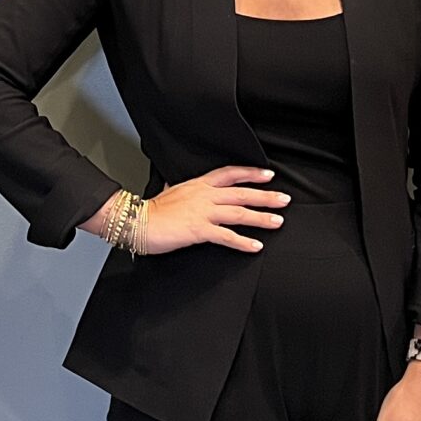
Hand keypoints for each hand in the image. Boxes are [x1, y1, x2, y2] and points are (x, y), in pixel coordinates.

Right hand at [83, 167, 287, 254]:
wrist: (136, 221)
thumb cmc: (150, 210)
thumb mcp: (167, 192)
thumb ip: (176, 189)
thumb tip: (173, 185)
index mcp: (198, 185)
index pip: (229, 174)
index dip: (250, 173)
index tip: (267, 175)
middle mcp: (204, 195)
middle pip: (241, 193)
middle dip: (265, 196)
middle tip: (284, 199)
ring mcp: (203, 211)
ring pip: (239, 212)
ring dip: (261, 218)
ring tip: (277, 222)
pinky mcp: (200, 229)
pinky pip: (226, 236)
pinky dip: (243, 242)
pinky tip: (255, 246)